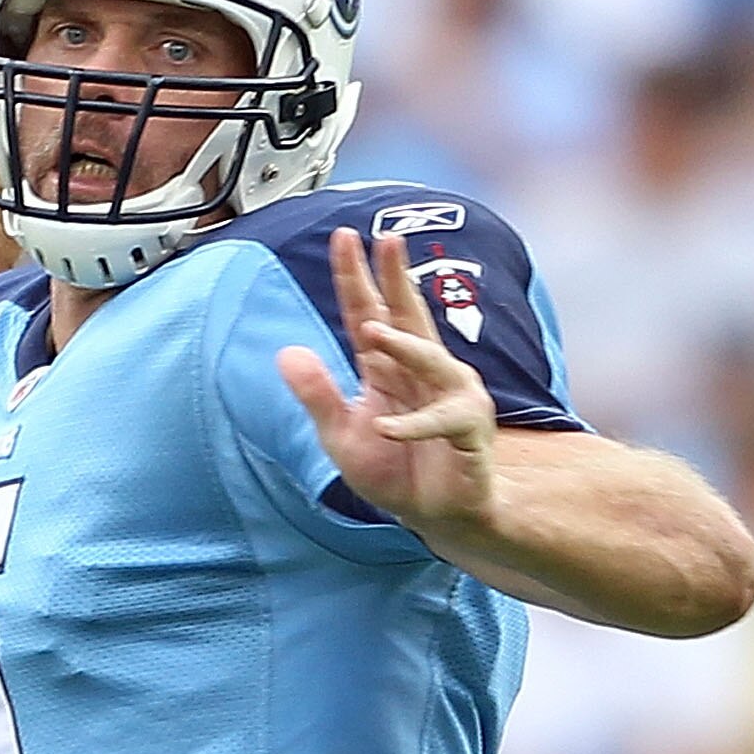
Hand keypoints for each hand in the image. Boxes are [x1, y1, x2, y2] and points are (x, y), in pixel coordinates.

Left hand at [277, 228, 498, 533]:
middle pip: (407, 317)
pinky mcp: (467, 430)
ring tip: (372, 333)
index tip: (344, 238)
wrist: (437, 515)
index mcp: (387, 368)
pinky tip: (386, 429)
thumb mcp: (341, 437)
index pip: (367, 314)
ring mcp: (451, 396)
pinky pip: (441, 422)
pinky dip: (414, 426)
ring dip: (402, 347)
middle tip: (388, 239)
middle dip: (397, 279)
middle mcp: (423, 371)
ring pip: (429, 361)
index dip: (355, 278)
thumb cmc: (395, 471)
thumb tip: (286, 353)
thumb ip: (317, 397)